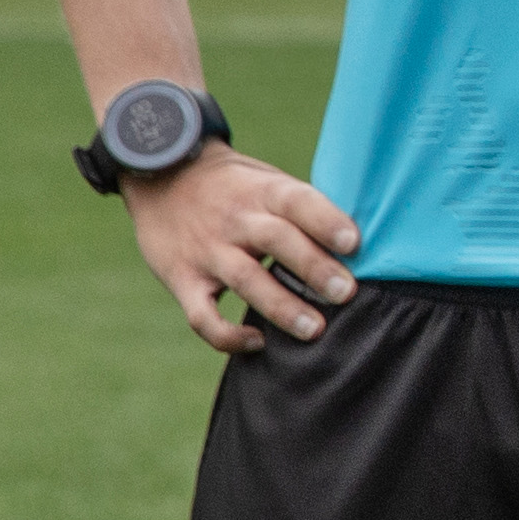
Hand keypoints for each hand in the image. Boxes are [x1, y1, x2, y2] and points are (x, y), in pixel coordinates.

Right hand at [129, 149, 363, 352]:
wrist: (160, 176)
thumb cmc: (234, 186)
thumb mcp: (266, 179)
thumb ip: (302, 208)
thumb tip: (358, 244)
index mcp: (264, 191)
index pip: (298, 202)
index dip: (326, 220)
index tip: (354, 243)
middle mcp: (235, 220)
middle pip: (277, 241)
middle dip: (314, 268)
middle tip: (346, 294)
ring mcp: (207, 251)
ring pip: (246, 280)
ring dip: (281, 307)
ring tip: (315, 330)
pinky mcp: (181, 279)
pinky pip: (202, 314)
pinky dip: (227, 335)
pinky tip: (257, 343)